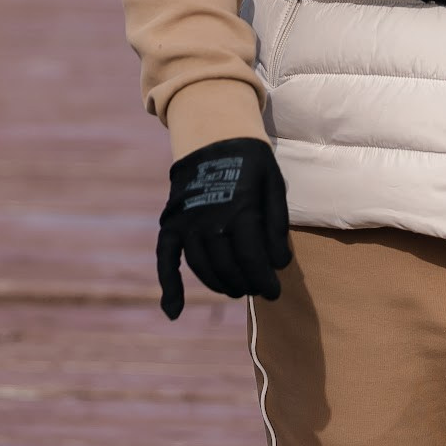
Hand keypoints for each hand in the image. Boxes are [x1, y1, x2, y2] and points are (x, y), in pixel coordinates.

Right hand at [156, 137, 293, 319]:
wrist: (212, 133)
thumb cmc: (250, 162)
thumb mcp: (273, 186)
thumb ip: (277, 225)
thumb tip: (278, 264)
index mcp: (240, 209)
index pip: (252, 259)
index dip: (264, 280)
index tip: (274, 291)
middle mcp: (210, 220)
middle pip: (228, 267)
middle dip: (247, 283)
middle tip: (259, 288)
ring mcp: (187, 223)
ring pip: (203, 267)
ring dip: (221, 284)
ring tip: (237, 289)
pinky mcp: (172, 223)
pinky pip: (166, 258)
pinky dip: (168, 285)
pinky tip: (174, 311)